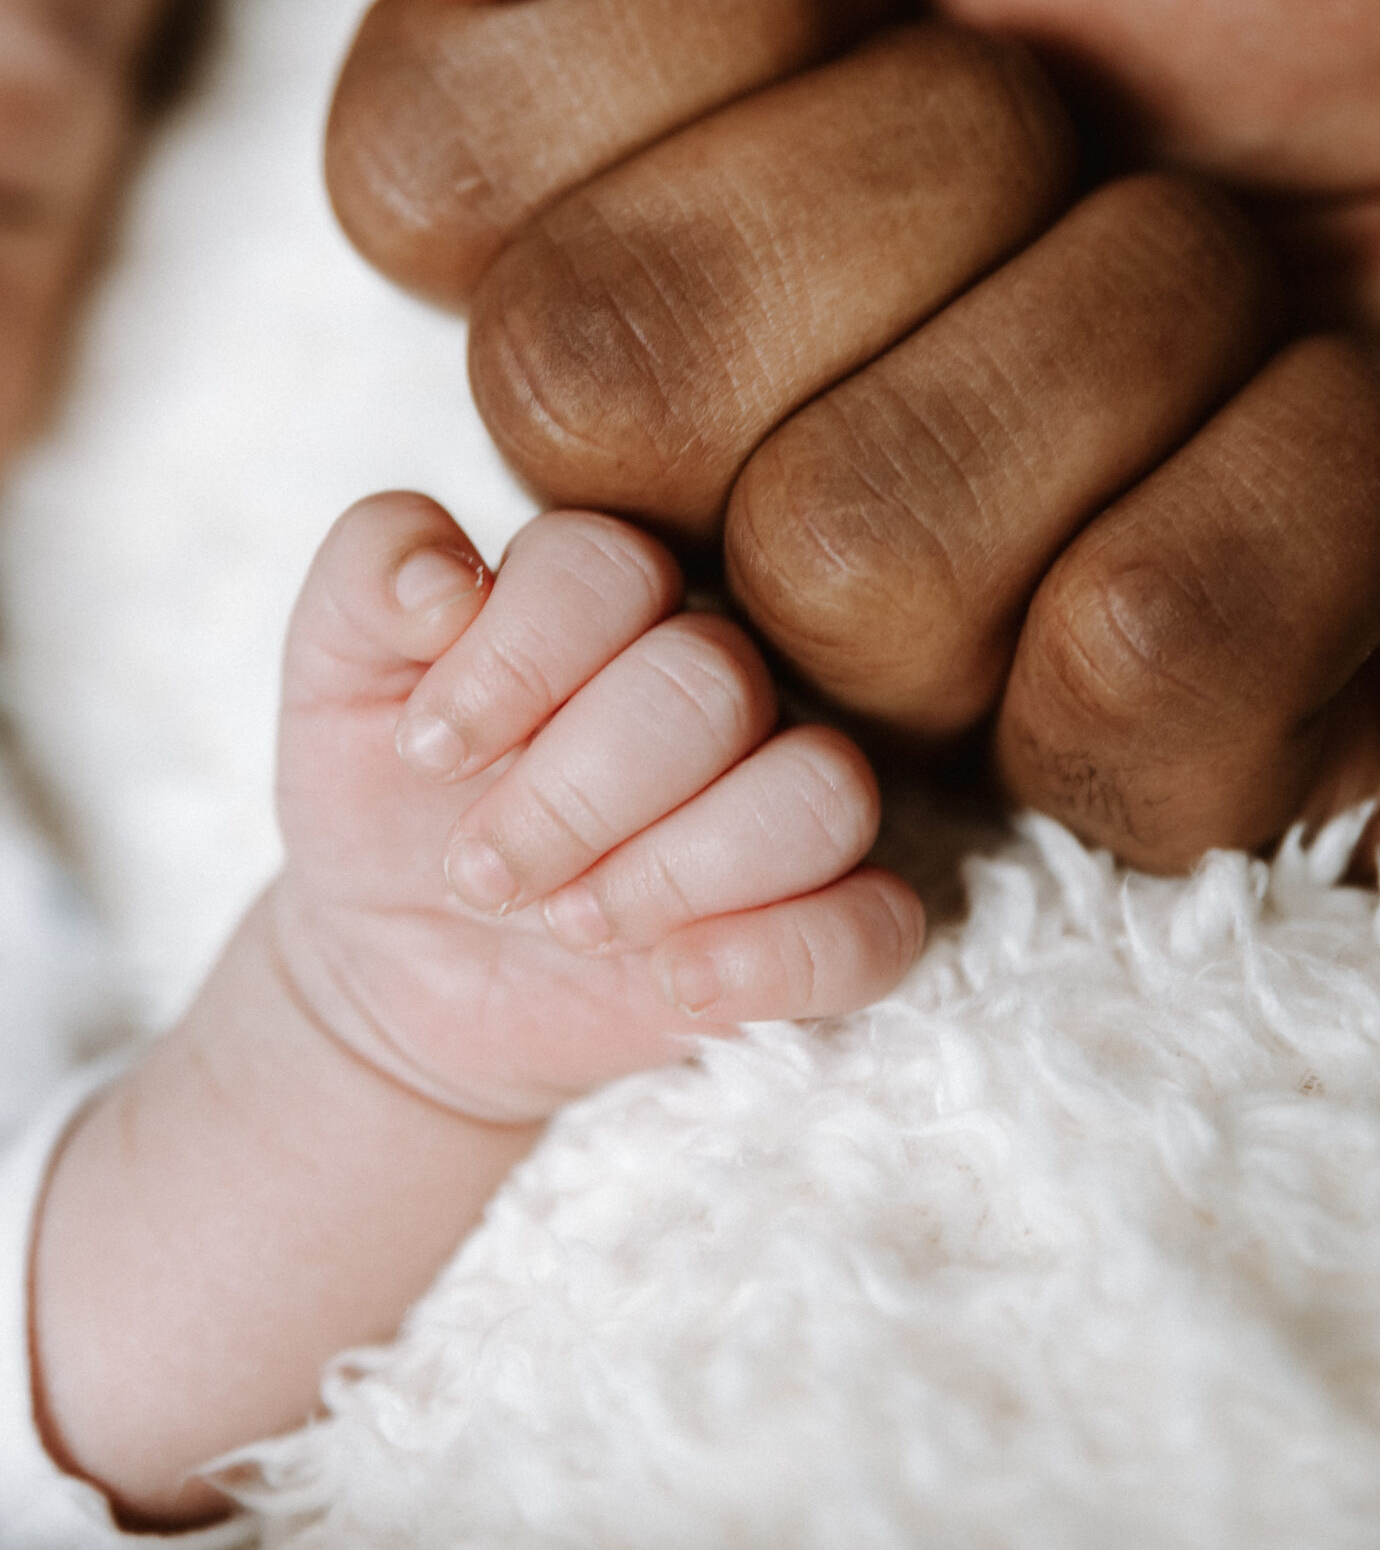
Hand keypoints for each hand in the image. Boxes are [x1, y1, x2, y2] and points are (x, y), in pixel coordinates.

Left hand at [274, 493, 920, 1116]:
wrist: (397, 962)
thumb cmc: (386, 795)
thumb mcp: (331, 676)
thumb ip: (369, 571)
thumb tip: (448, 581)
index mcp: (614, 598)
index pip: (611, 565)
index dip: (516, 657)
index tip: (424, 751)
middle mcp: (720, 678)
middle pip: (712, 682)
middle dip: (573, 795)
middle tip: (481, 869)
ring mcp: (780, 801)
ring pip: (821, 791)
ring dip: (676, 871)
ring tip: (568, 922)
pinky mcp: (818, 924)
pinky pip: (878, 924)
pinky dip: (784, 957)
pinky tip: (674, 983)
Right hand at [326, 0, 1379, 856]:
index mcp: (620, 170)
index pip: (414, 163)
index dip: (690, 17)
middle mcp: (716, 432)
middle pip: (599, 378)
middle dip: (930, 158)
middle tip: (1084, 99)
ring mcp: (912, 631)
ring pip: (855, 554)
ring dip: (1135, 313)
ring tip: (1241, 253)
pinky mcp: (1128, 774)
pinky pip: (1110, 677)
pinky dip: (1305, 483)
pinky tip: (1356, 413)